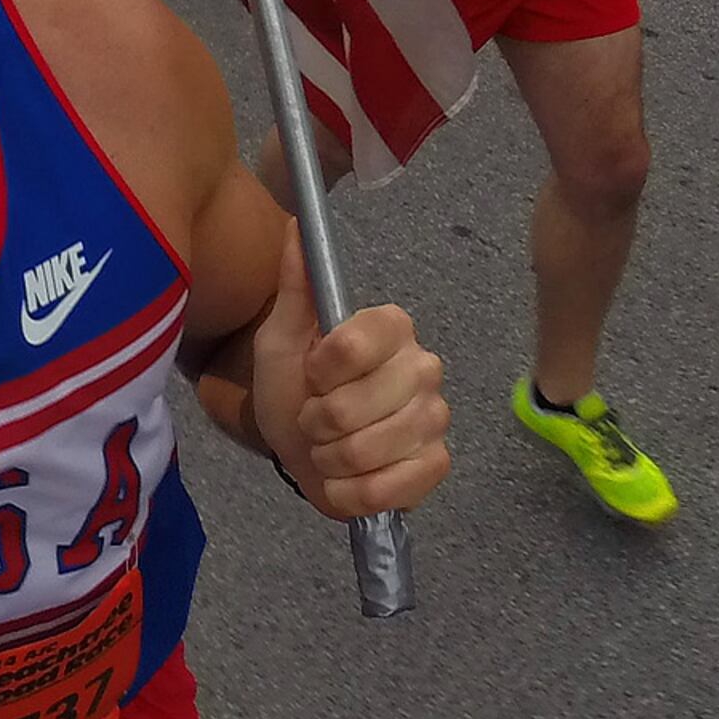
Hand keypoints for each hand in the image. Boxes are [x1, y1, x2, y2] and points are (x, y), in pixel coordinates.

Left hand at [255, 299, 450, 519]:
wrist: (300, 444)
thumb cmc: (295, 385)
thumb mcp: (282, 337)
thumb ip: (294, 285)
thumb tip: (294, 226)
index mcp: (392, 327)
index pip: (353, 346)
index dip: (320, 370)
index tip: (311, 374)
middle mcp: (425, 367)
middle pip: (354, 406)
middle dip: (317, 421)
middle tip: (316, 417)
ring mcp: (435, 419)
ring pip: (366, 451)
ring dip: (329, 458)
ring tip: (329, 446)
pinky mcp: (436, 465)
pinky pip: (386, 489)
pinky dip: (350, 492)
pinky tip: (348, 477)